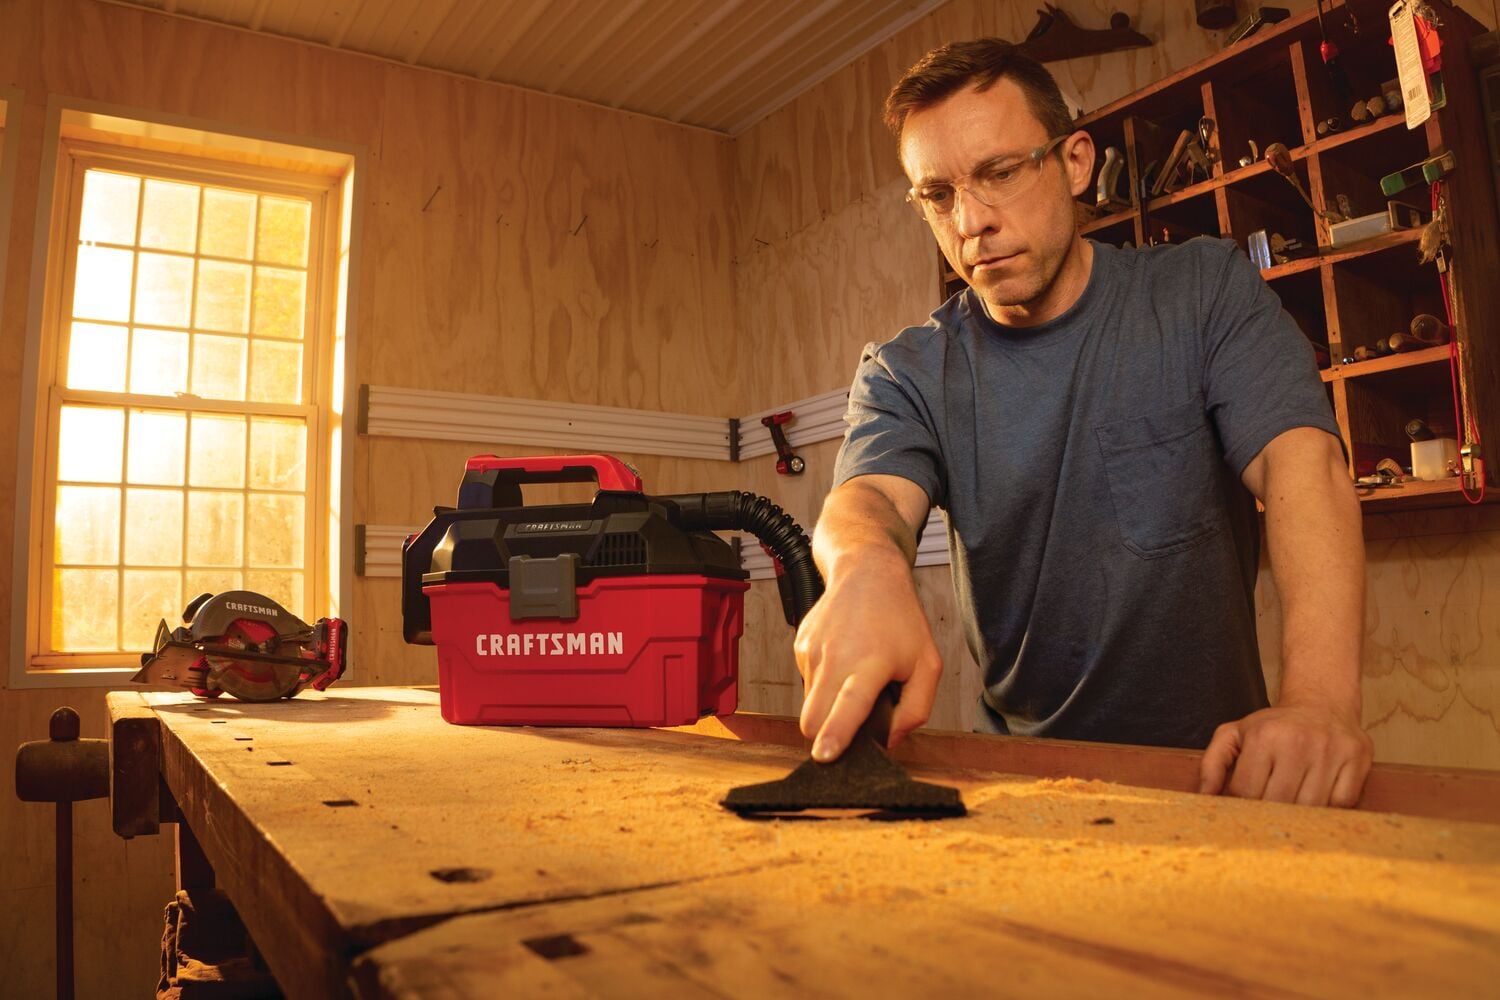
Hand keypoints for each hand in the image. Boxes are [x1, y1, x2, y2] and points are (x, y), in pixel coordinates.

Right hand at [793, 551, 941, 762]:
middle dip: (825, 735)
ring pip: (810, 705)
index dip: (834, 736)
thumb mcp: (928, 664)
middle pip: (813, 720)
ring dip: (829, 706)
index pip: (846, 707)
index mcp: (869, 665)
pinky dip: (824, 684)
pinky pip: (808, 683)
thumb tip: (889, 740)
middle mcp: (834, 659)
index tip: (823, 756)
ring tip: (855, 677)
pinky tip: (843, 660)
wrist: (866, 571)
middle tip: (852, 724)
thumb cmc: (900, 618)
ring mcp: (812, 652)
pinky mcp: (800, 647)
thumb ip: (916, 709)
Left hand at [1198, 700, 1372, 806]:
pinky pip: (1342, 803)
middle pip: (1278, 802)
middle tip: (1270, 810)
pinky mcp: (1357, 759)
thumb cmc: (1274, 726)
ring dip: (1300, 814)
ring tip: (1294, 804)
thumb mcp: (1235, 733)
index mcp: (1264, 736)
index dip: (1242, 805)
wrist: (1321, 702)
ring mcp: (1330, 751)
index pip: (1246, 791)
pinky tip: (1319, 798)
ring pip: (1311, 807)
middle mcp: (1297, 742)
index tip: (1246, 806)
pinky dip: (1330, 809)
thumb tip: (1204, 796)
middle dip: (1270, 813)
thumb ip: (1213, 763)